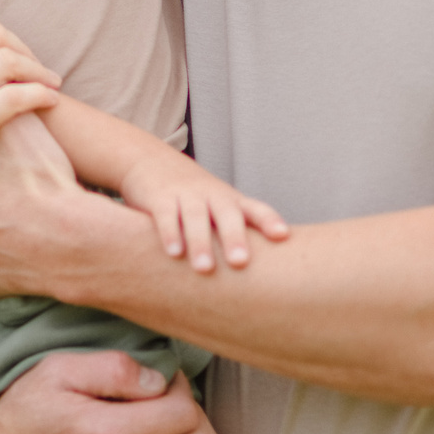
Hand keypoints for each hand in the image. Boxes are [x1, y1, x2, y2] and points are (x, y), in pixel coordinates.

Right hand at [120, 153, 291, 270]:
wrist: (150, 160)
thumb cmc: (194, 196)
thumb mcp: (219, 206)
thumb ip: (239, 232)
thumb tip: (267, 274)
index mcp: (231, 201)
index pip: (255, 209)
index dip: (268, 220)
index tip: (282, 235)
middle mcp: (212, 196)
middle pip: (226, 214)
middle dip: (234, 237)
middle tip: (240, 262)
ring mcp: (186, 194)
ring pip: (195, 217)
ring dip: (200, 242)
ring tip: (205, 268)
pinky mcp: (160, 197)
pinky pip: (166, 215)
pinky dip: (170, 233)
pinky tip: (174, 253)